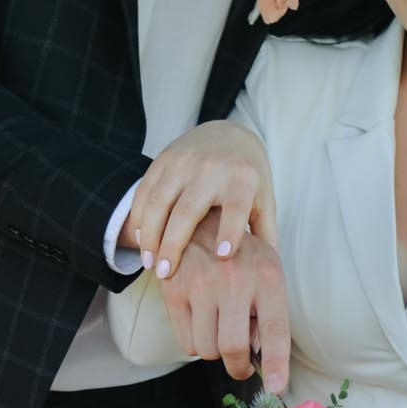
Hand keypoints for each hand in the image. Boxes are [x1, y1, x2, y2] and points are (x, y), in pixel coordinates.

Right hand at [124, 122, 274, 279]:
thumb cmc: (247, 176)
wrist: (227, 134)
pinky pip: (144, 190)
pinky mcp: (162, 160)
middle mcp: (211, 169)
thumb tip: (267, 270)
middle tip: (165, 273)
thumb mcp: (264, 198)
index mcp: (242, 179)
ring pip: (159, 201)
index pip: (235, 207)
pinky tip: (141, 240)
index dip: (229, 231)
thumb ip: (265, 231)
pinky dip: (138, 216)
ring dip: (150, 235)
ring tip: (149, 263)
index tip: (221, 256)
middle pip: (188, 210)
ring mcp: (183, 163)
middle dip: (173, 244)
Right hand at [157, 210, 290, 393]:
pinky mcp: (174, 290)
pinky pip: (186, 342)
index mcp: (267, 278)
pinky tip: (202, 323)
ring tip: (220, 331)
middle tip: (241, 366)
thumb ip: (269, 313)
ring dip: (215, 352)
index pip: (275, 331)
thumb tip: (261, 358)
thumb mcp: (267, 274)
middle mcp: (234, 280)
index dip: (276, 365)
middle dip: (238, 368)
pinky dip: (196, 344)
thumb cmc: (242, 256)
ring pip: (206, 350)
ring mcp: (201, 285)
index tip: (276, 388)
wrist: (201, 221)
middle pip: (233, 348)